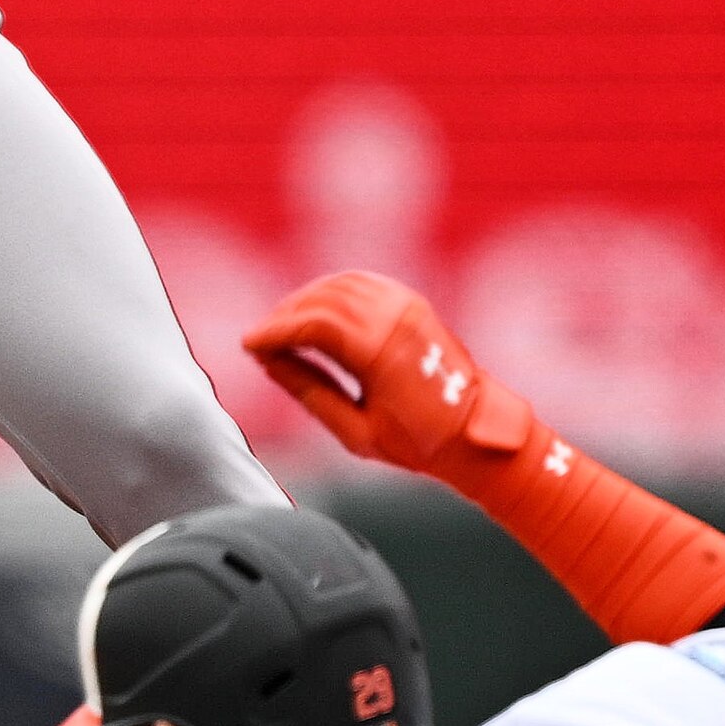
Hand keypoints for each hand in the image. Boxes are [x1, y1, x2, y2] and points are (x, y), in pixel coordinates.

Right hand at [243, 268, 534, 474]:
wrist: (475, 431)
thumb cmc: (419, 442)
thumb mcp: (355, 432)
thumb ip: (309, 392)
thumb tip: (269, 362)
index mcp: (381, 353)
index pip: (313, 325)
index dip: (275, 331)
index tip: (248, 345)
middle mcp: (395, 319)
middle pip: (322, 300)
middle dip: (283, 316)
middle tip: (260, 339)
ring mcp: (407, 307)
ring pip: (339, 286)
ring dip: (304, 301)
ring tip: (282, 328)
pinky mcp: (412, 304)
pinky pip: (360, 283)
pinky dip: (330, 291)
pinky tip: (313, 311)